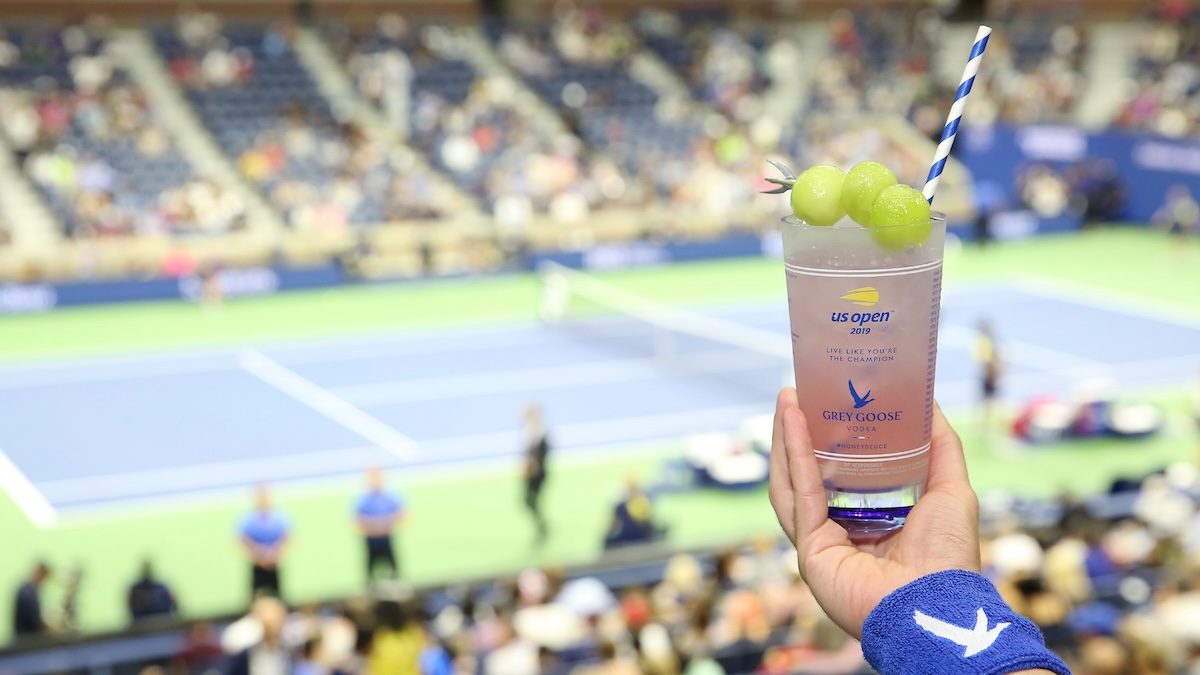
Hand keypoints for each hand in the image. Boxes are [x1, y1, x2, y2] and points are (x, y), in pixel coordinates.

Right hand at [769, 387, 980, 639]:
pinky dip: (794, 455)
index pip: (842, 474)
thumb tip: (931, 404)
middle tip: (797, 394)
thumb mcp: (952, 489)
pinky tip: (793, 421)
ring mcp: (822, 542)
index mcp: (872, 521)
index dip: (832, 438)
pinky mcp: (810, 548)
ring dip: (786, 438)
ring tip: (787, 399)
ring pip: (794, 482)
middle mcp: (842, 532)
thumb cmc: (948, 556)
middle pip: (809, 475)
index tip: (828, 402)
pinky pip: (800, 494)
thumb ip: (941, 448)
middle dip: (799, 433)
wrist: (936, 602)